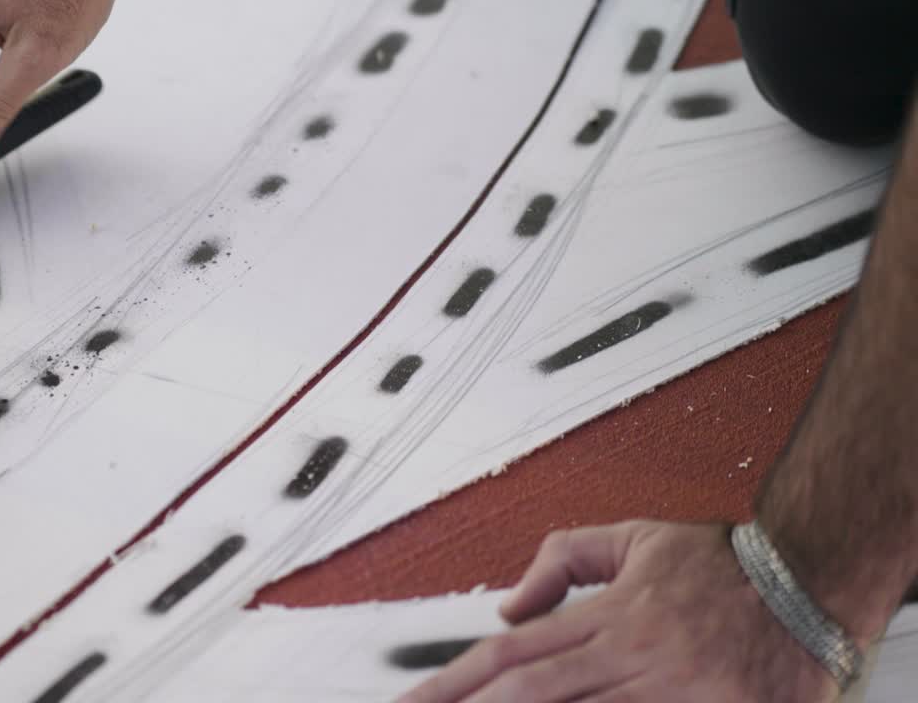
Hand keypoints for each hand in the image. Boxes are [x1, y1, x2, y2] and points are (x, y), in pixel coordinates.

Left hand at [399, 521, 833, 701]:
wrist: (814, 581)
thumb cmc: (729, 566)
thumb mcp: (637, 540)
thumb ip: (565, 558)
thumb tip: (507, 603)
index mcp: (611, 613)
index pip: (511, 653)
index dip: (452, 683)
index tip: (411, 702)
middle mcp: (633, 656)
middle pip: (531, 695)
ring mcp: (672, 694)